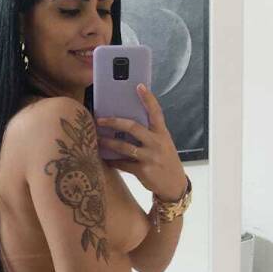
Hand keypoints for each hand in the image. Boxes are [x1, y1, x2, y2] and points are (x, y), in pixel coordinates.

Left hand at [96, 85, 186, 200]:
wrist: (174, 185)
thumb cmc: (165, 160)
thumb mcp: (163, 144)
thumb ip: (150, 134)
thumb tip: (126, 124)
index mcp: (162, 134)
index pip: (156, 112)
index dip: (148, 99)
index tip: (139, 86)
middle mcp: (157, 143)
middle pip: (133, 127)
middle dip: (114, 121)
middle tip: (100, 119)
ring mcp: (150, 157)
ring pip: (124, 146)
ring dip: (108, 142)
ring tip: (98, 139)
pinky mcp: (143, 171)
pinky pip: (122, 164)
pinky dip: (112, 161)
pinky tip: (104, 158)